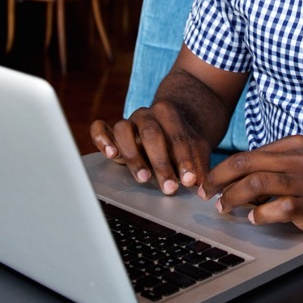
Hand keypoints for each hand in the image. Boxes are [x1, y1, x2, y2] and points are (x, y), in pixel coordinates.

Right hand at [89, 101, 213, 196]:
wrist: (167, 124)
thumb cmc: (181, 143)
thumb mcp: (195, 150)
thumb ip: (198, 166)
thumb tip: (203, 189)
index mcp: (168, 113)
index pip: (177, 136)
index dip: (184, 159)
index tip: (189, 180)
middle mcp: (146, 114)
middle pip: (151, 134)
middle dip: (161, 163)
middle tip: (169, 187)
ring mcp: (127, 121)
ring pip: (123, 130)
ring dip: (134, 156)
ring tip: (143, 178)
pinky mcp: (111, 132)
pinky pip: (99, 129)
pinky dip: (102, 139)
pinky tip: (110, 154)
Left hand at [200, 135, 302, 239]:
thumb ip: (279, 165)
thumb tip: (242, 178)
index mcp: (295, 145)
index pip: (249, 153)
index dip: (225, 168)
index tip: (211, 181)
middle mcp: (298, 159)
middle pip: (246, 162)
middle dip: (219, 178)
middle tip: (206, 193)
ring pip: (256, 182)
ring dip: (233, 196)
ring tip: (223, 207)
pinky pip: (277, 208)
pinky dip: (260, 215)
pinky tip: (254, 220)